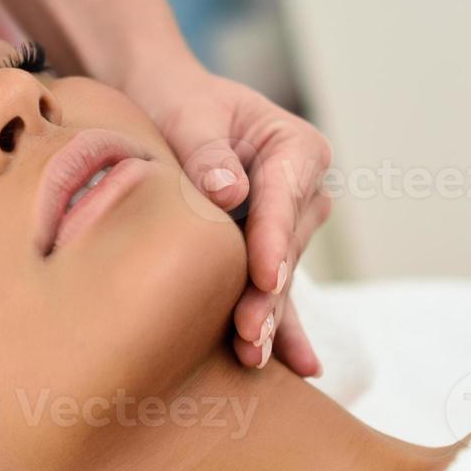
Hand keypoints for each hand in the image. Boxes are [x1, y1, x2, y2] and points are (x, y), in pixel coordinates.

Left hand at [128, 60, 332, 376]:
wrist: (165, 104)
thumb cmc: (178, 103)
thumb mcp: (189, 114)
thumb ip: (208, 151)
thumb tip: (230, 192)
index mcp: (297, 146)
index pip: (284, 198)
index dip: (274, 240)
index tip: (265, 276)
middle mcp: (304, 188)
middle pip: (286, 246)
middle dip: (268, 293)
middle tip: (251, 334)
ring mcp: (290, 223)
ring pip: (280, 275)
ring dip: (269, 316)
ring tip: (255, 355)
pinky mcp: (268, 249)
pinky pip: (275, 289)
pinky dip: (283, 325)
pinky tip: (301, 367)